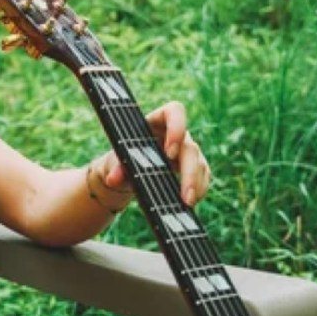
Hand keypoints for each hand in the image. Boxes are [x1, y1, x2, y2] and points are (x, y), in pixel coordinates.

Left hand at [91, 100, 210, 207]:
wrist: (124, 174)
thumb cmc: (119, 160)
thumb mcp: (113, 162)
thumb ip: (114, 168)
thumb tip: (113, 179)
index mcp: (154, 122)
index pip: (174, 111)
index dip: (177, 127)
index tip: (169, 152)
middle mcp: (174, 133)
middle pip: (189, 146)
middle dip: (189, 171)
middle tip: (184, 194)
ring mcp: (184, 149)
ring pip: (199, 162)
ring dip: (196, 184)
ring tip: (187, 203)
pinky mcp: (192, 165)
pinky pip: (202, 175)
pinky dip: (199, 189)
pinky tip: (191, 202)